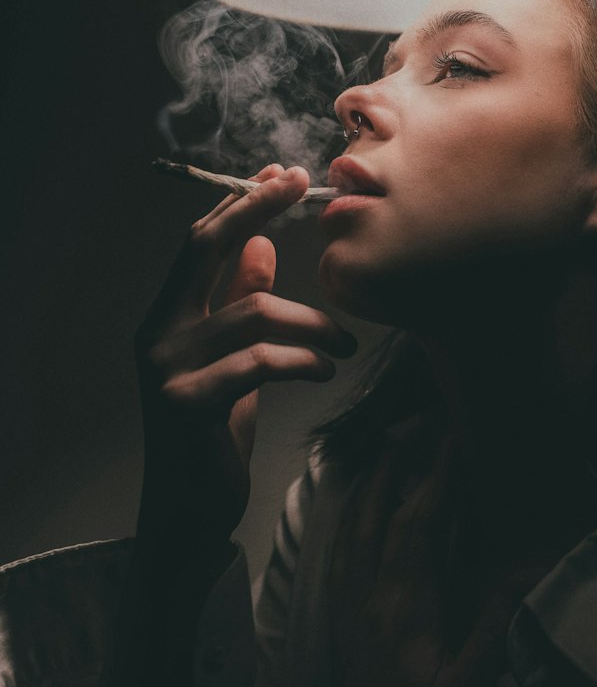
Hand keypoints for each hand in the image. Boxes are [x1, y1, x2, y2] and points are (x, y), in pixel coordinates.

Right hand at [134, 164, 356, 549]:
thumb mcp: (232, 359)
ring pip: (253, 311)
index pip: (201, 240)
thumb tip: (263, 245)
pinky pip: (259, 362)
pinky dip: (304, 359)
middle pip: (207, 248)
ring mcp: (167, 368)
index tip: (283, 171)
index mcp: (167, 315)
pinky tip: (328, 369)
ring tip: (347, 343)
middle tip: (307, 188)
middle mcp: (157, 332)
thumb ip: (238, 303)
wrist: (186, 515)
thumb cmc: (211, 433)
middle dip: (259, 209)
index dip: (242, 201)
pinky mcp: (188, 405)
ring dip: (315, 321)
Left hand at [324, 427, 517, 686]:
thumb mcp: (470, 685)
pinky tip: (350, 524)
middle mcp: (370, 596)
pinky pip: (337, 562)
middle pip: (382, 518)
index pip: (421, 522)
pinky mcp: (341, 630)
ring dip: (368, 493)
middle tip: (410, 431)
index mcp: (404, 603)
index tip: (452, 437)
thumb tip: (525, 563)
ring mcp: (350, 611)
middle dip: (398, 471)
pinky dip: (346, 529)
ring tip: (378, 461)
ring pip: (353, 535)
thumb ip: (495, 621)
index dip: (437, 475)